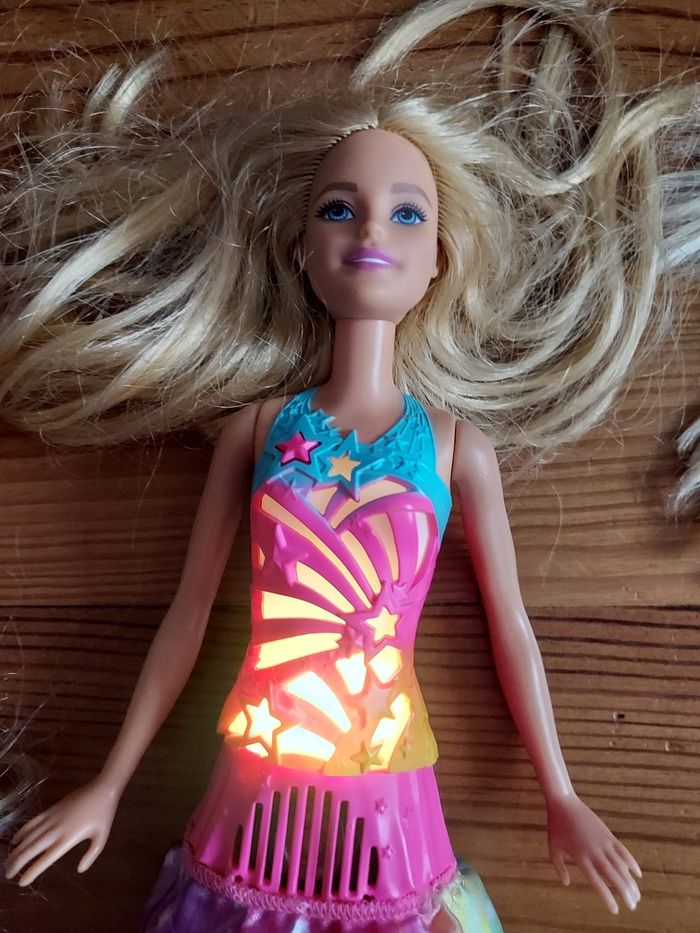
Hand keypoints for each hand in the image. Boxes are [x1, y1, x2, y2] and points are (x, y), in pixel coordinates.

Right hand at [4, 777, 118, 885]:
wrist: (101, 790)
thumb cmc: (103, 815)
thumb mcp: (101, 838)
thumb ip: (91, 855)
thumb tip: (80, 870)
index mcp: (67, 840)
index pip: (44, 860)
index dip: (31, 872)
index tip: (21, 882)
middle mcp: (55, 831)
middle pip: (30, 850)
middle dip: (17, 863)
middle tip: (8, 875)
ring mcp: (51, 819)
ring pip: (28, 837)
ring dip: (16, 851)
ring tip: (7, 862)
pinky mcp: (51, 809)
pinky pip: (32, 822)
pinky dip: (22, 832)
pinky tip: (15, 840)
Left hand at [547, 793, 641, 913]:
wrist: (564, 803)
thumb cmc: (556, 827)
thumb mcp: (553, 849)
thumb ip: (559, 867)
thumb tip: (567, 883)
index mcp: (581, 858)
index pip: (597, 882)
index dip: (608, 897)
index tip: (616, 910)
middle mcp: (594, 852)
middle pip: (614, 876)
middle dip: (625, 893)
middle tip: (633, 907)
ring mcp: (603, 842)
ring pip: (621, 865)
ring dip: (631, 881)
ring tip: (637, 895)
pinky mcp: (608, 834)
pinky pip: (623, 851)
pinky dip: (632, 862)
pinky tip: (638, 874)